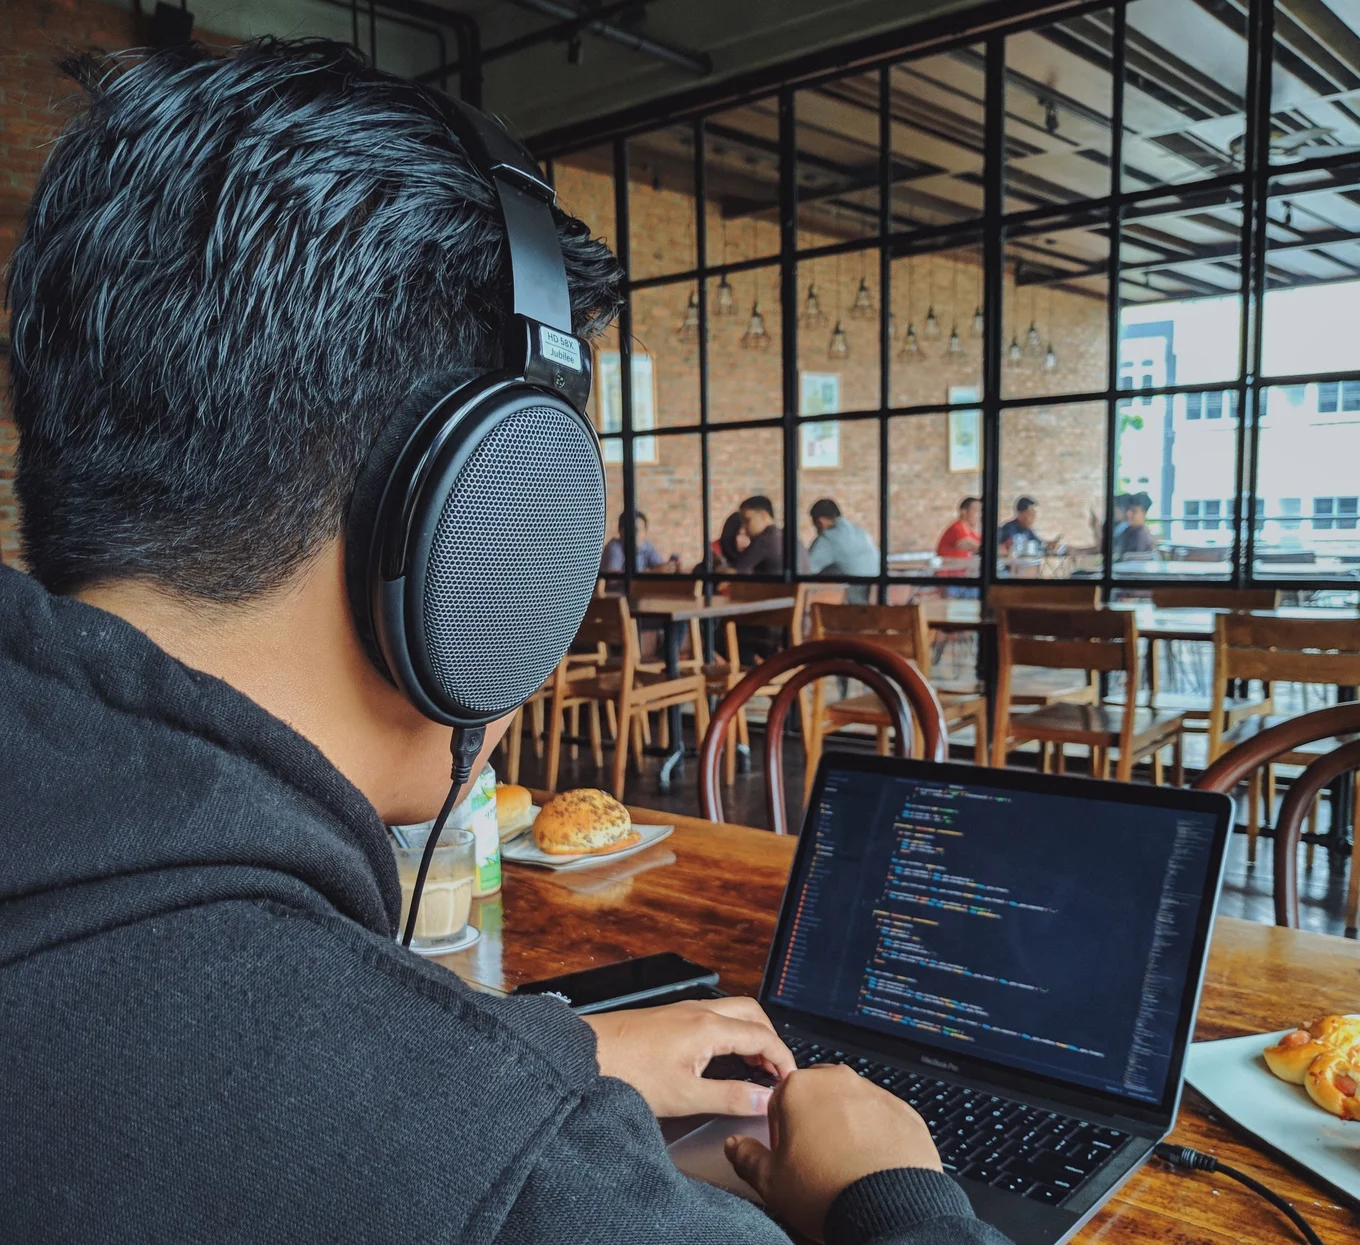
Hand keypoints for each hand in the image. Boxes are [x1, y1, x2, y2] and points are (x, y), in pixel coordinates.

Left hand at [585, 996, 794, 1117]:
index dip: (783, 1058)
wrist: (584, 1054)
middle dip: (770, 1039)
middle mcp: (699, 1011)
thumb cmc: (628, 1072)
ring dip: (750, 1034)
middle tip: (777, 1070)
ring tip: (754, 1066)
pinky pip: (713, 1017)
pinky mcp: (669, 1018)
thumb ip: (729, 1097)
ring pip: (731, 1012)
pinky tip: (721, 1057)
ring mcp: (683, 1011)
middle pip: (752, 1013)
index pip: (763, 1035)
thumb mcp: (684, 1095)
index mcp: (709, 1027)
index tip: (792, 1081)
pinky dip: (730, 1033)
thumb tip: (764, 1101)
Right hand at [725, 1064, 940, 1242]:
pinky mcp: (904, 1112)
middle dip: (814, 1122)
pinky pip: (883, 1119)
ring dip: (846, 1127)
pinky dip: (877, 1136)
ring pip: (851, 1105)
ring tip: (847, 1167)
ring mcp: (874, 1094)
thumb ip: (747, 1157)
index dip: (781, 1132)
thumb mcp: (772, 1182)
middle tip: (817, 1160)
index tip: (789, 1155)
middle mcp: (839, 1081)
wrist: (890, 1209)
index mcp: (800, 1088)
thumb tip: (736, 1146)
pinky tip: (873, 1165)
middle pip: (817, 1097)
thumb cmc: (828, 1191)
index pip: (779, 1100)